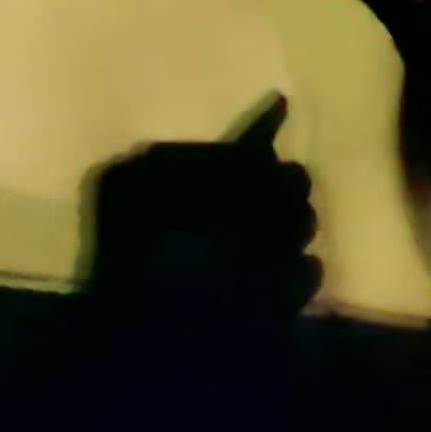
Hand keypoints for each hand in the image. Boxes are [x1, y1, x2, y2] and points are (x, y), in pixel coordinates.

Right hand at [87, 93, 321, 324]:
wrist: (155, 329)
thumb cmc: (135, 250)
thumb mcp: (119, 188)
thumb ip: (149, 163)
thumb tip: (162, 154)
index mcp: (231, 176)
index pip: (258, 137)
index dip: (270, 118)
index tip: (282, 102)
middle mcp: (267, 208)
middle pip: (295, 179)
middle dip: (283, 178)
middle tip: (267, 184)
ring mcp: (282, 254)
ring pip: (308, 224)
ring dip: (294, 219)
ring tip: (277, 226)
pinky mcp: (289, 296)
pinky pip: (311, 270)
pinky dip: (301, 264)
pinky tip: (284, 268)